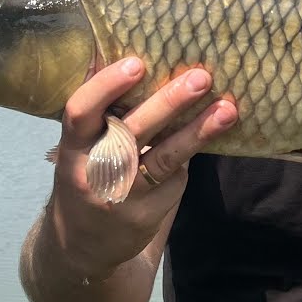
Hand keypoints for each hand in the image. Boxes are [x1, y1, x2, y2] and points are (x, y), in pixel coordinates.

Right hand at [45, 57, 236, 280]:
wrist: (81, 247)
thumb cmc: (88, 174)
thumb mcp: (81, 146)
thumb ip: (102, 112)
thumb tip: (132, 54)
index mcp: (72, 146)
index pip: (80, 111)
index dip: (106, 86)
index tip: (137, 62)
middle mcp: (94, 171)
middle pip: (133, 132)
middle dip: (168, 102)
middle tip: (200, 77)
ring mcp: (122, 195)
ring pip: (165, 158)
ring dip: (199, 131)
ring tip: (228, 108)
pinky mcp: (148, 214)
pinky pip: (176, 177)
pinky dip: (192, 153)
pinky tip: (211, 135)